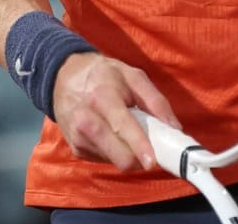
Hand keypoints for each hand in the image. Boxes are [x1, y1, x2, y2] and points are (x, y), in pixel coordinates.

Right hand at [52, 52, 178, 172]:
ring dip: (128, 154)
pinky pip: (105, 160)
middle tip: (150, 147)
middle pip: (120, 156)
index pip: (122, 127)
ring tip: (126, 134)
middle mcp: (86, 120)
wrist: (63, 78)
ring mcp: (78, 137)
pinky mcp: (76, 149)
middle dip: (140, 158)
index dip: (139, 147)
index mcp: (102, 97)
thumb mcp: (132, 76)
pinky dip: (114, 152)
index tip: (152, 162)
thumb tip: (174, 128)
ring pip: (115, 161)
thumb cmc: (104, 76)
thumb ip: (156, 100)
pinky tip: (111, 135)